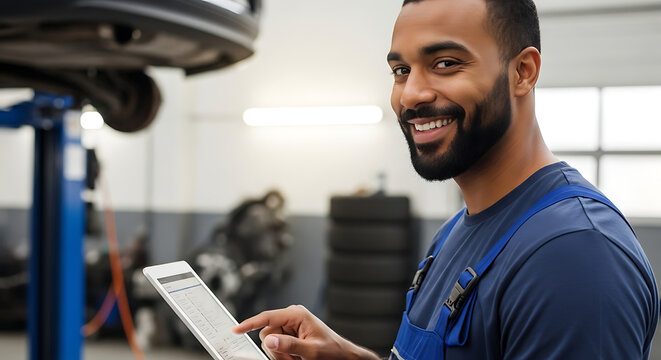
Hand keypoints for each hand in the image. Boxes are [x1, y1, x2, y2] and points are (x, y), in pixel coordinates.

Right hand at [232, 305, 380, 359]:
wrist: (344, 357)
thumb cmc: (332, 352)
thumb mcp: (311, 351)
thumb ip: (289, 345)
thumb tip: (269, 340)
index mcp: (297, 314)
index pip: (267, 318)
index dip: (250, 324)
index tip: (235, 330)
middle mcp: (292, 316)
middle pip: (267, 334)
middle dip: (277, 351)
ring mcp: (290, 325)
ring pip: (271, 343)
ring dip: (281, 355)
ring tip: (298, 359)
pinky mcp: (290, 334)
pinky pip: (277, 346)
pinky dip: (284, 356)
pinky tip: (297, 357)